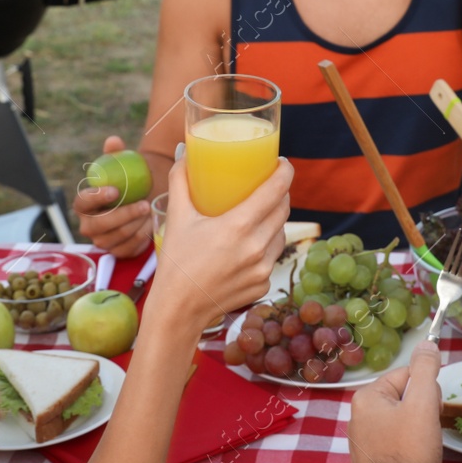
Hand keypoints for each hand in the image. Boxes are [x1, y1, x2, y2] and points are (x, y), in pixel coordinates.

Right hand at [72, 135, 153, 258]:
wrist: (141, 198)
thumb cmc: (128, 180)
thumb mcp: (122, 165)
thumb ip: (115, 153)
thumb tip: (113, 141)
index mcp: (84, 204)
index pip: (82, 202)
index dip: (96, 197)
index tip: (115, 190)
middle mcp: (88, 225)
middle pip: (99, 225)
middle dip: (122, 215)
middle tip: (143, 204)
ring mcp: (102, 241)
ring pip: (116, 237)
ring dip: (135, 224)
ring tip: (150, 211)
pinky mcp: (117, 252)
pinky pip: (128, 248)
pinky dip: (141, 237)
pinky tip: (151, 224)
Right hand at [147, 148, 291, 331]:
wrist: (178, 310)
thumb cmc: (176, 262)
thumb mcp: (177, 217)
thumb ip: (180, 181)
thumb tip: (185, 152)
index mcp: (238, 226)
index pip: (275, 190)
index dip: (285, 172)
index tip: (282, 163)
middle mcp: (256, 247)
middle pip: (283, 209)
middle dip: (280, 193)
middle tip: (268, 184)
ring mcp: (263, 268)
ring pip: (281, 233)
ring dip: (276, 220)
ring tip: (262, 212)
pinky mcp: (263, 284)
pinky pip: (272, 256)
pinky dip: (266, 246)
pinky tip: (253, 243)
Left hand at [348, 340, 443, 462]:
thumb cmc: (410, 454)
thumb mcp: (423, 405)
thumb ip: (425, 370)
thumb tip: (426, 343)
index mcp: (366, 398)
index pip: (406, 375)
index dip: (427, 390)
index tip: (433, 408)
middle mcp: (358, 416)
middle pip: (404, 397)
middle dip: (422, 410)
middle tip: (427, 430)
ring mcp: (363, 440)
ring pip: (402, 419)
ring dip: (418, 428)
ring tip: (422, 447)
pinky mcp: (371, 460)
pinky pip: (396, 440)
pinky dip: (410, 446)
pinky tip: (415, 458)